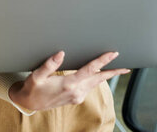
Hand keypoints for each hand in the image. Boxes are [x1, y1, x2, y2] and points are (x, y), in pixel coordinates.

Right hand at [8, 51, 129, 111]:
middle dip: (113, 71)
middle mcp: (76, 92)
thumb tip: (61, 53)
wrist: (30, 104)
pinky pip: (90, 87)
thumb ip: (49, 64)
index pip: (90, 70)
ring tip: (117, 69)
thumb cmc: (33, 88)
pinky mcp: (76, 98)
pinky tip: (99, 75)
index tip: (113, 54)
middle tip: (126, 65)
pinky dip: (97, 80)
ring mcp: (77, 96)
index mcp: (68, 84)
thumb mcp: (37, 75)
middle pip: (99, 79)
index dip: (103, 60)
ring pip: (96, 84)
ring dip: (107, 76)